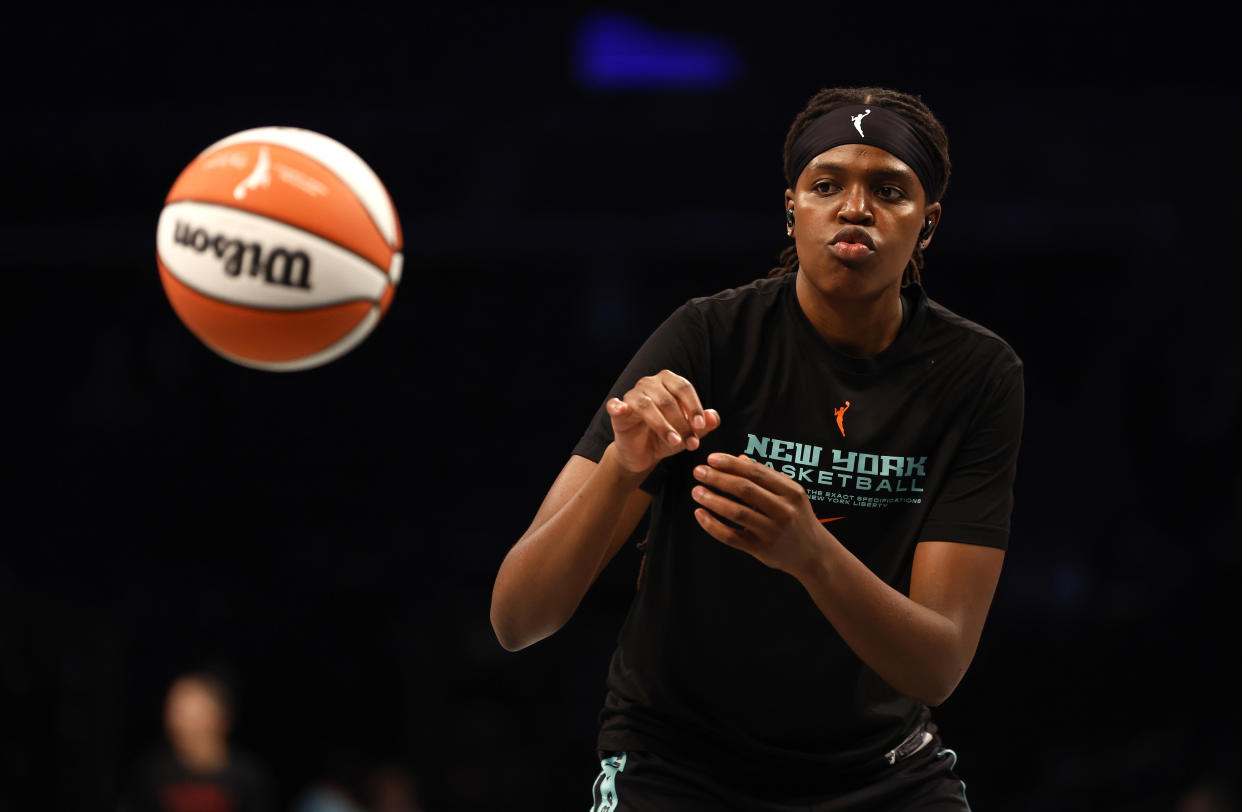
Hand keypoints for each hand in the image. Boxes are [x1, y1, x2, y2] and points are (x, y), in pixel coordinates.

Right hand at [607, 370, 720, 474]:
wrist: (644, 454)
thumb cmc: (668, 436)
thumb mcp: (689, 433)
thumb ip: (703, 425)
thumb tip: (713, 417)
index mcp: (669, 382)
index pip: (683, 388)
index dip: (693, 407)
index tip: (700, 427)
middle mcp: (649, 383)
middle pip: (667, 398)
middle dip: (682, 423)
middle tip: (691, 443)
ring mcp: (632, 395)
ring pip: (647, 405)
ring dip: (663, 426)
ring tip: (674, 442)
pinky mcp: (617, 410)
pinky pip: (615, 405)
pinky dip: (618, 407)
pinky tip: (622, 410)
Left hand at [691, 453, 828, 577]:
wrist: (814, 554)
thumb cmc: (798, 518)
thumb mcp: (790, 494)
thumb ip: (766, 476)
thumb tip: (739, 458)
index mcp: (791, 492)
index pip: (756, 472)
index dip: (731, 464)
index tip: (711, 458)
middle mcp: (784, 511)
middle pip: (744, 490)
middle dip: (718, 478)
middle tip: (698, 472)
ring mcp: (772, 531)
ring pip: (737, 512)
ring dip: (712, 500)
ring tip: (696, 491)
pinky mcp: (761, 549)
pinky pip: (731, 536)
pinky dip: (713, 525)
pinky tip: (700, 514)